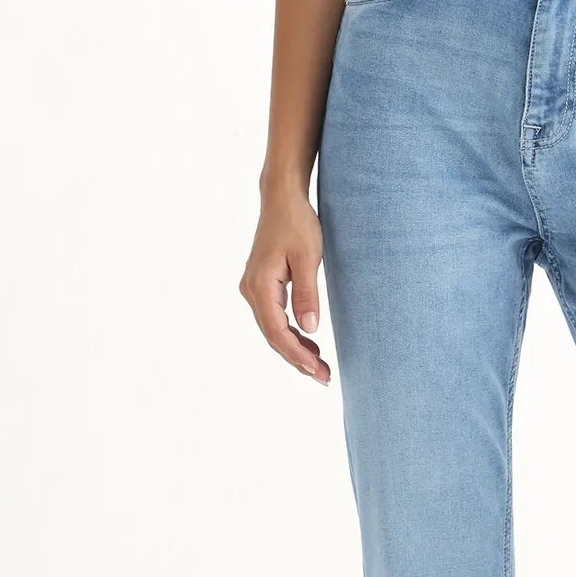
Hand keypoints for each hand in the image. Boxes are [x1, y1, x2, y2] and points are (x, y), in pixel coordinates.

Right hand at [239, 188, 331, 382]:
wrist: (282, 199)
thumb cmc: (297, 223)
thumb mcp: (307, 258)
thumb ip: (307, 294)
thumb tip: (310, 329)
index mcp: (260, 286)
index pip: (277, 332)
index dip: (297, 355)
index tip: (318, 370)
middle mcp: (251, 290)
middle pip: (273, 335)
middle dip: (298, 359)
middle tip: (325, 377)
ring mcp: (254, 288)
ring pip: (273, 329)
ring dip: (295, 348)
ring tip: (320, 366)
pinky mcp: (261, 286)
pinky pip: (274, 317)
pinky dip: (291, 333)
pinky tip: (309, 343)